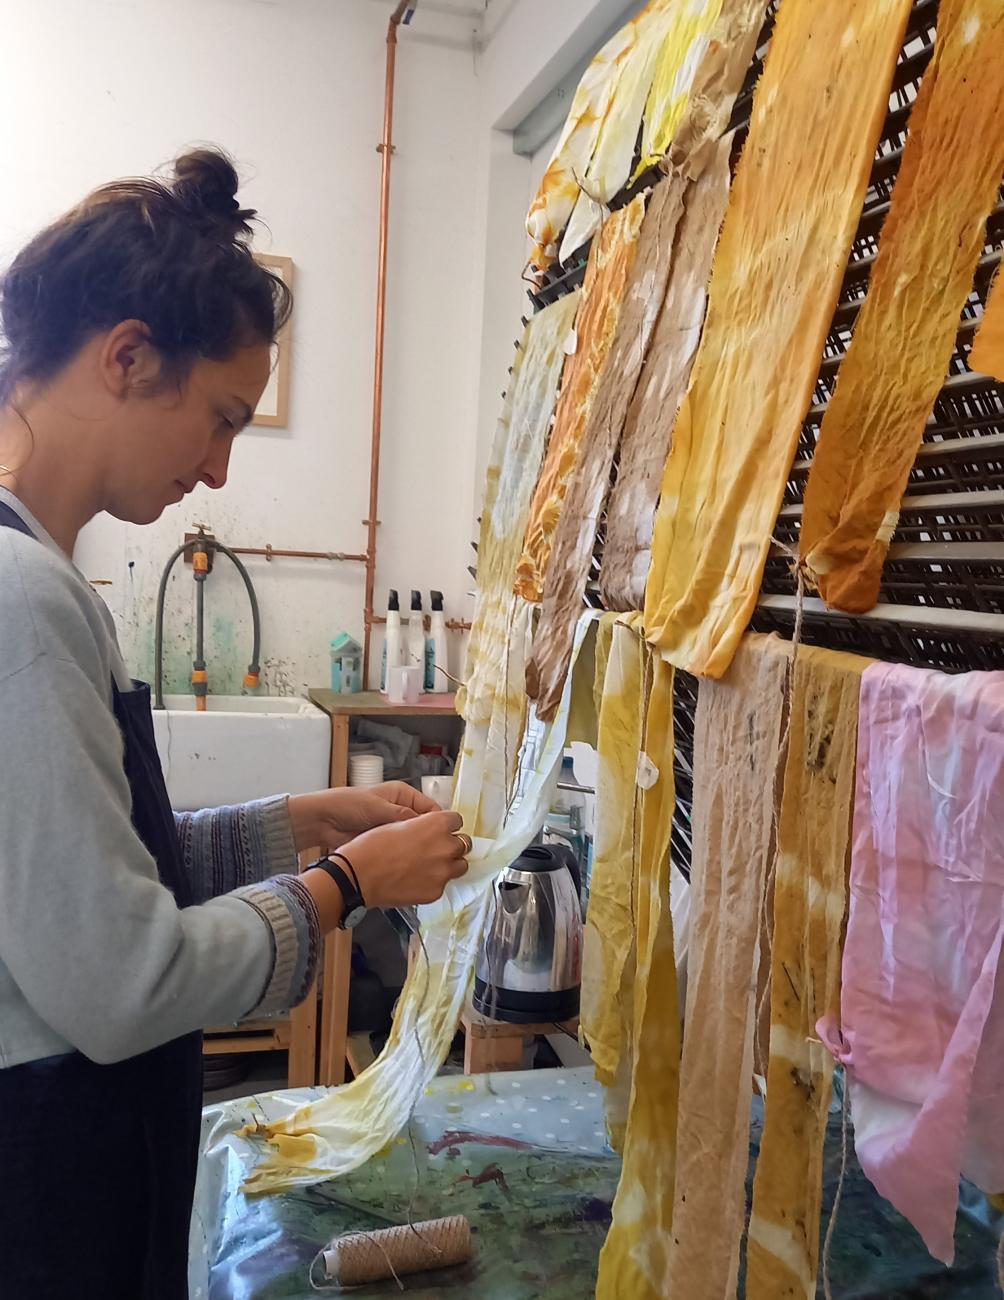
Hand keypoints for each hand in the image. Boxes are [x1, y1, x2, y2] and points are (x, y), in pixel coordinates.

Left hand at [287, 782, 442, 852]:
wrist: (323, 821)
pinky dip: (406, 856)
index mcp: (403, 795)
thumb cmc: (348, 804)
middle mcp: (401, 810)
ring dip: (417, 848)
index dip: (438, 823)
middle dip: (429, 837)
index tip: (445, 837)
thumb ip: (402, 816)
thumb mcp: (378, 807)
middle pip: (424, 826)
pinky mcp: (385, 842)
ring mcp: (393, 828)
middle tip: (436, 852)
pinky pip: (401, 849)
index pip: (430, 809)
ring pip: (413, 840)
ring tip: (424, 860)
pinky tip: (410, 864)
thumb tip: (425, 826)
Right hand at [336, 810, 469, 908]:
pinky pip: (442, 884)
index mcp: (437, 824)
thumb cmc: (371, 846)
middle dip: (451, 845)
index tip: (441, 829)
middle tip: (436, 849)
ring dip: (449, 864)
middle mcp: (446, 847)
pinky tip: (416, 880)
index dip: (447, 825)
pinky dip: (433, 882)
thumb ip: (421, 826)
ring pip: (460, 866)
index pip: (457, 820)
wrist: (358, 875)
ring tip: (430, 866)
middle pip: (463, 843)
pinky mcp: (436, 892)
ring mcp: (443, 872)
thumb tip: (427, 829)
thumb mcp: (398, 824)